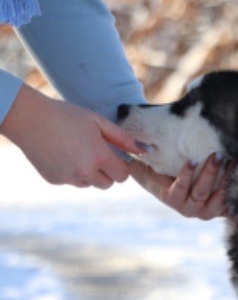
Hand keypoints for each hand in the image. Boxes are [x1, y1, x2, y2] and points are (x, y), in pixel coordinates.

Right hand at [0, 84, 140, 188]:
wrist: (28, 118)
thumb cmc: (66, 115)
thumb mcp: (98, 122)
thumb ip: (123, 138)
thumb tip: (146, 150)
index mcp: (99, 156)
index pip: (123, 175)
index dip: (121, 166)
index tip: (116, 156)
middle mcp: (85, 171)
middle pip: (108, 184)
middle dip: (107, 172)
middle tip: (97, 154)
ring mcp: (69, 177)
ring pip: (91, 184)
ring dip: (91, 174)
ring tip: (79, 152)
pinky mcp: (55, 180)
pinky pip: (73, 182)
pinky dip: (73, 173)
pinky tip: (64, 155)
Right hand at [129, 154, 229, 219]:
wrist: (179, 187)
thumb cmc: (160, 171)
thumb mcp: (149, 168)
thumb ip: (140, 160)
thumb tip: (130, 146)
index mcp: (172, 199)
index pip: (179, 189)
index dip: (186, 176)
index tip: (192, 160)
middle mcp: (189, 209)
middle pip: (201, 193)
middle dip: (209, 174)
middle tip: (217, 156)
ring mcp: (206, 211)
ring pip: (217, 199)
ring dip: (225, 180)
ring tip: (231, 162)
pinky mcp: (221, 211)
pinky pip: (230, 205)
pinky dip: (236, 193)